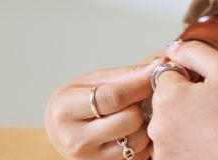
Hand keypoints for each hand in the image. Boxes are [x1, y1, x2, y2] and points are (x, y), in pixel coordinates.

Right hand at [45, 53, 165, 158]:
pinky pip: (138, 156)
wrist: (59, 132)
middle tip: (138, 98)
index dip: (140, 84)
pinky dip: (142, 142)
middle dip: (139, 105)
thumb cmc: (74, 102)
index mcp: (66, 110)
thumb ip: (123, 75)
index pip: (114, 97)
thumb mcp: (90, 82)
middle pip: (130, 120)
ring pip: (137, 140)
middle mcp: (75, 140)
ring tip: (133, 115)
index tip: (157, 73)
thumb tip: (158, 66)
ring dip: (143, 125)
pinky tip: (131, 131)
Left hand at [147, 40, 217, 159]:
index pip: (167, 75)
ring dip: (183, 125)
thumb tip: (172, 48)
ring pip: (168, 126)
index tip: (209, 91)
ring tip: (213, 130)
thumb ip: (193, 51)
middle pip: (164, 102)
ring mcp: (162, 152)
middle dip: (184, 102)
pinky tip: (208, 145)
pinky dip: (186, 145)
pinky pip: (173, 147)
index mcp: (167, 97)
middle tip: (214, 110)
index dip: (190, 79)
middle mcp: (157, 127)